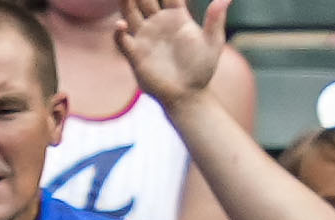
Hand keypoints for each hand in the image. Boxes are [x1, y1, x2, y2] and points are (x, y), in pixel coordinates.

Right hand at [114, 0, 230, 109]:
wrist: (188, 94)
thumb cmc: (202, 68)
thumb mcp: (213, 42)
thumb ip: (215, 19)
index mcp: (177, 17)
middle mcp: (158, 24)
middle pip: (144, 0)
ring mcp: (145, 38)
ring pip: (130, 14)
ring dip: (126, 3)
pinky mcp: (136, 55)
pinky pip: (123, 41)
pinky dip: (119, 32)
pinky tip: (121, 25)